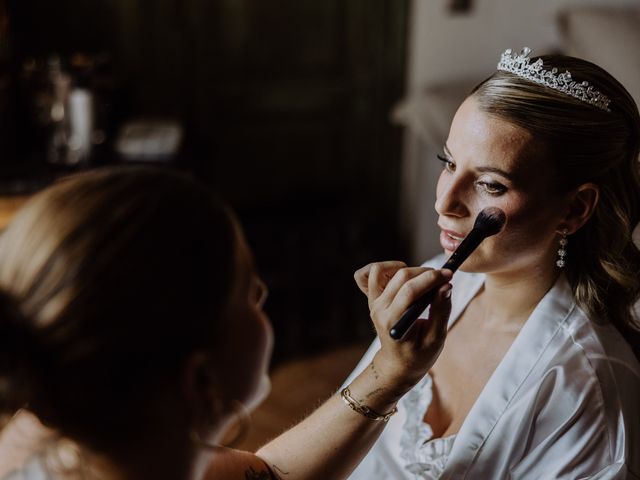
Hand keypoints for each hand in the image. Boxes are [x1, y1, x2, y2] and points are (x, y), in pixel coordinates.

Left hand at [354, 261, 451, 390]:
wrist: (398, 364)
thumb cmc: (419, 354)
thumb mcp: (436, 338)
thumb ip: (441, 311)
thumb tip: (446, 285)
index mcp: (393, 322)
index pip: (410, 290)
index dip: (432, 278)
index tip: (449, 274)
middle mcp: (379, 310)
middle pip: (400, 276)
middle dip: (425, 272)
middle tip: (443, 278)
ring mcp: (373, 303)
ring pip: (382, 270)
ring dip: (405, 268)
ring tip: (422, 279)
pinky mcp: (372, 299)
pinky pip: (367, 275)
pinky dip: (384, 269)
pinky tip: (400, 276)